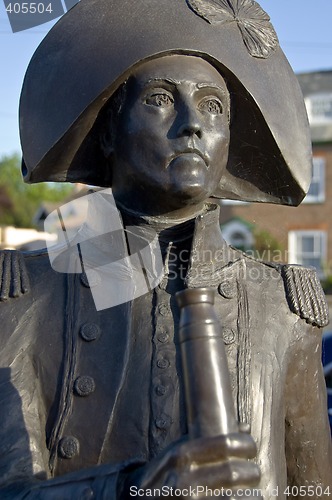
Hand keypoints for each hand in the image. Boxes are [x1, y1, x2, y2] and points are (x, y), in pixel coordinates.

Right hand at [123, 431, 260, 498]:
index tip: (251, 447)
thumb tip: (243, 426)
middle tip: (254, 472)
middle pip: (233, 472)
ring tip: (254, 493)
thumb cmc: (163, 476)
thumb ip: (207, 440)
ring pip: (236, 498)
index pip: (223, 444)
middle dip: (251, 471)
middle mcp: (184, 480)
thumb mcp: (178, 452)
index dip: (244, 444)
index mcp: (181, 455)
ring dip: (252, 495)